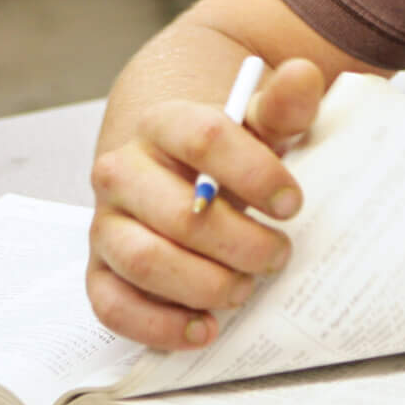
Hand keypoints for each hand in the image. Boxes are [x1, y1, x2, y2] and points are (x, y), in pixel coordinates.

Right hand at [86, 58, 319, 348]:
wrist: (176, 165)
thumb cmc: (230, 149)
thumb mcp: (260, 122)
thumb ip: (284, 104)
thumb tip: (303, 75)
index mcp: (163, 124)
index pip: (204, 138)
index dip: (254, 172)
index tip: (294, 203)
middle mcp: (122, 172)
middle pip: (180, 214)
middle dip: (241, 243)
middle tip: (279, 255)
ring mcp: (106, 224)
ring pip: (144, 261)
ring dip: (206, 284)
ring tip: (247, 288)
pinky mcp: (101, 270)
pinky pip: (113, 306)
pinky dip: (160, 325)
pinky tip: (204, 329)